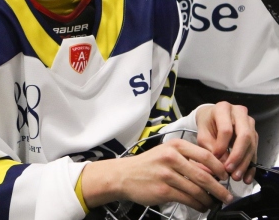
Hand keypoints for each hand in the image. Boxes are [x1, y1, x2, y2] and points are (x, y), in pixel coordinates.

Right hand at [81, 139, 233, 211]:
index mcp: (175, 145)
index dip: (219, 168)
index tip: (226, 176)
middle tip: (227, 195)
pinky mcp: (164, 190)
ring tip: (213, 203)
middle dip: (220, 189)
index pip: (205, 155)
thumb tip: (212, 172)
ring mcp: (167, 174)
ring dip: (209, 200)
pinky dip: (198, 205)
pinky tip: (201, 206)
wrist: (124, 175)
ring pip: (197, 190)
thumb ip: (188, 160)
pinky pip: (188, 199)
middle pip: (204, 175)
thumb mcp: (167, 153)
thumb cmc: (147, 164)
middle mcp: (171, 157)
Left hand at [195, 102, 256, 183]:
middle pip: (244, 136)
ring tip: (236, 177)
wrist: (212, 117)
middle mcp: (239, 113)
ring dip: (245, 163)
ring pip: (251, 144)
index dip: (222, 146)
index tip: (216, 158)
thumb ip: (209, 147)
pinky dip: (250, 165)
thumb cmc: (207, 124)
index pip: (226, 129)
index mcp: (223, 108)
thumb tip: (221, 166)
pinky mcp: (254, 133)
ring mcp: (249, 123)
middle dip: (238, 156)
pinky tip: (246, 176)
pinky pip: (255, 150)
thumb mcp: (202, 133)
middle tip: (230, 171)